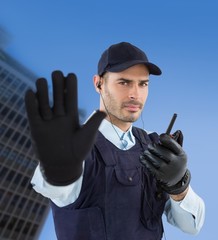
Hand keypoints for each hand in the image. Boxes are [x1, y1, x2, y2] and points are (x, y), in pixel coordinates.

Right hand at [24, 71, 105, 185]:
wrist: (64, 165)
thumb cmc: (79, 151)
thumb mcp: (88, 135)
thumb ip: (94, 123)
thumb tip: (103, 111)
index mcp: (71, 116)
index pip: (70, 97)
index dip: (70, 86)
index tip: (70, 75)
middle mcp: (59, 116)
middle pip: (57, 96)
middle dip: (57, 85)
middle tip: (57, 73)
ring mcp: (47, 121)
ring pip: (44, 102)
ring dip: (43, 91)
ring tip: (43, 80)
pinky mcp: (37, 128)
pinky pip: (32, 113)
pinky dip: (31, 103)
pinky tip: (31, 92)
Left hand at [140, 132, 189, 194]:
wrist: (177, 181)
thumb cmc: (177, 162)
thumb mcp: (180, 153)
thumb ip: (177, 142)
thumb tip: (177, 131)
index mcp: (181, 155)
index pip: (172, 144)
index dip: (165, 138)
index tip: (160, 136)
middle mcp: (175, 163)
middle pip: (162, 151)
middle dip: (154, 146)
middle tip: (150, 145)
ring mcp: (167, 170)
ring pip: (154, 159)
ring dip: (148, 153)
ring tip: (146, 151)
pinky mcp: (160, 176)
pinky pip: (150, 166)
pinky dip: (145, 161)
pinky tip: (143, 157)